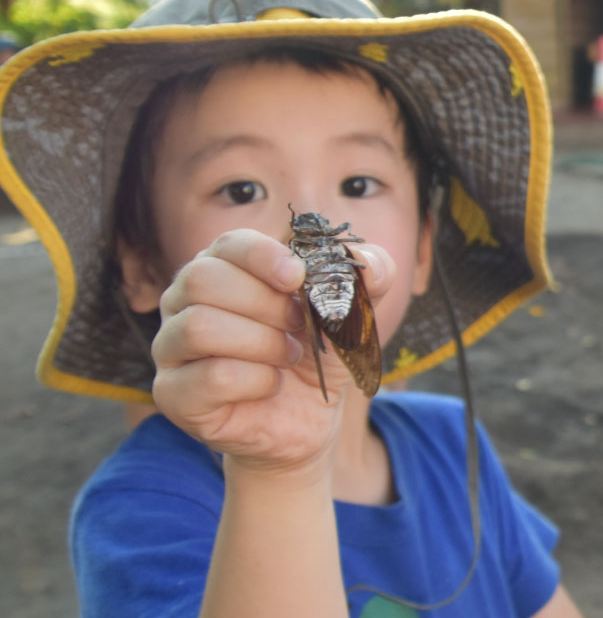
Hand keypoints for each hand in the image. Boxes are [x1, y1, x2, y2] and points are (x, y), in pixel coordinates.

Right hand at [150, 229, 395, 477]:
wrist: (309, 419)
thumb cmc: (319, 353)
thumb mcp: (354, 311)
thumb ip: (371, 274)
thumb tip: (362, 258)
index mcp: (224, 267)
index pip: (228, 244)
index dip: (264, 256)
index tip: (298, 277)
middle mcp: (184, 301)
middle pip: (202, 280)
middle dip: (265, 304)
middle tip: (298, 326)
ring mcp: (170, 348)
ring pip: (199, 326)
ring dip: (262, 343)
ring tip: (289, 356)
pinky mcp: (173, 394)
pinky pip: (210, 376)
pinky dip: (257, 380)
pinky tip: (273, 384)